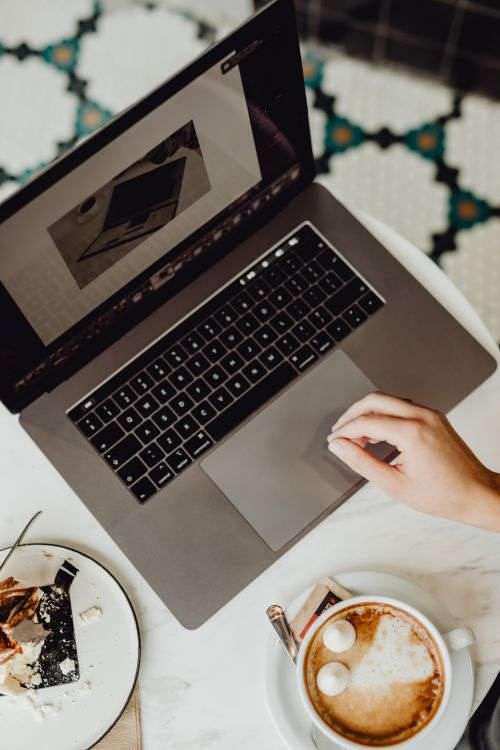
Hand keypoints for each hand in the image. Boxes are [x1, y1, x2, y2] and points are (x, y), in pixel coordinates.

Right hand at [327, 392, 499, 531]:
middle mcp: (421, 416)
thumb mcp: (394, 485)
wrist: (476, 494)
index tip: (334, 441)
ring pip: (387, 400)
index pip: (366, 421)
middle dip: (352, 415)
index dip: (344, 431)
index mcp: (412, 432)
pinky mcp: (433, 417)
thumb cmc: (443, 495)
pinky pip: (401, 406)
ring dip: (368, 414)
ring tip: (358, 438)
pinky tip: (377, 434)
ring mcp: (429, 414)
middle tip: (341, 433)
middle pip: (373, 400)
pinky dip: (383, 415)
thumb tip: (340, 447)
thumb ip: (362, 462)